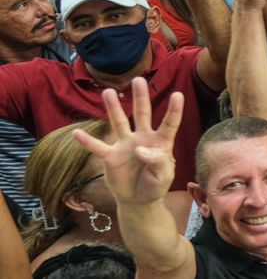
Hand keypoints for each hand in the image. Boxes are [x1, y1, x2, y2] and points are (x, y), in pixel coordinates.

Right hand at [72, 79, 182, 207]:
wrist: (139, 200)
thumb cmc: (156, 184)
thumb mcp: (164, 175)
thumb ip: (157, 161)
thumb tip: (139, 149)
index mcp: (161, 142)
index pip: (169, 123)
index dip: (174, 110)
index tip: (178, 94)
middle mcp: (142, 138)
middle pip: (142, 114)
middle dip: (140, 97)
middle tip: (138, 79)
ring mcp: (125, 145)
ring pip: (119, 122)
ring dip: (113, 108)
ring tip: (108, 92)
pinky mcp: (110, 157)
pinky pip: (97, 147)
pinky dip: (87, 142)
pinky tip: (77, 132)